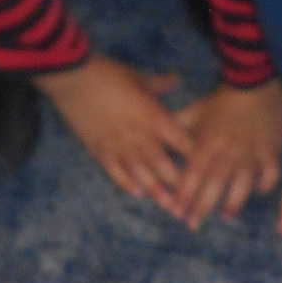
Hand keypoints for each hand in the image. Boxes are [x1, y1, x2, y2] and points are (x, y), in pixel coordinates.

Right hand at [35, 54, 193, 214]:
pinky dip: (128, 185)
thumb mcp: (138, 77)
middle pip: (165, 166)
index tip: (208, 168)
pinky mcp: (101, 151)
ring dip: (158, 193)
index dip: (196, 156)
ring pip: (143, 176)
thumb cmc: (107, 74)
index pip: (182, 142)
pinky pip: (117, 174)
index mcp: (154, 118)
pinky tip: (138, 194)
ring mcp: (120, 147)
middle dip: (180, 184)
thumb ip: (158, 85)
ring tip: (171, 208)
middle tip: (193, 201)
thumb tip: (175, 80)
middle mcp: (140, 138)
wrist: (73, 79)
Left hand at [174, 79, 281, 229]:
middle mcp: (228, 153)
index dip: (184, 195)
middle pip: (213, 186)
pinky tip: (259, 190)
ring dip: (233, 203)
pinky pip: (270, 174)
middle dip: (201, 208)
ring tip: (226, 215)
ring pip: (242, 186)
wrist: (253, 83)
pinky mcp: (270, 151)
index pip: (193, 175)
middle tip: (193, 224)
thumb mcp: (196, 110)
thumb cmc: (222, 99)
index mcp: (208, 144)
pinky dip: (265, 184)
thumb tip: (158, 135)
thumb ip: (177, 126)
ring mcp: (251, 154)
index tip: (177, 211)